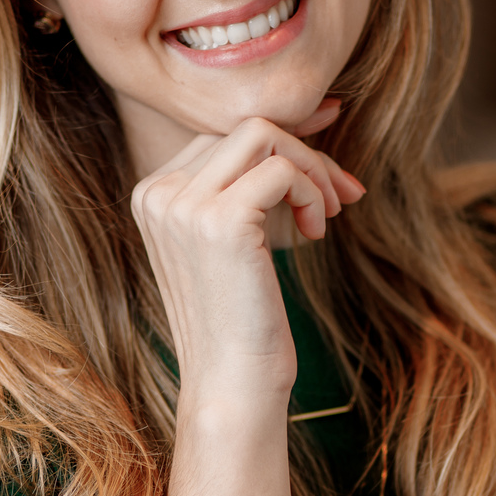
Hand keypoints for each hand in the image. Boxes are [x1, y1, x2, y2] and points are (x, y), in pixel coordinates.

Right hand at [130, 112, 363, 408]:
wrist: (234, 383)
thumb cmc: (243, 319)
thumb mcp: (242, 239)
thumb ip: (256, 182)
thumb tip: (321, 112)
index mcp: (152, 193)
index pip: (226, 135)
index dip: (286, 144)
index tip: (327, 172)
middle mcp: (157, 192)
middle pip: (246, 127)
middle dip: (305, 155)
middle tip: (342, 198)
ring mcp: (183, 204)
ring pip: (265, 135)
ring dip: (311, 169)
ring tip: (327, 216)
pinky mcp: (220, 220)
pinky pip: (282, 170)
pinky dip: (312, 193)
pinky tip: (316, 232)